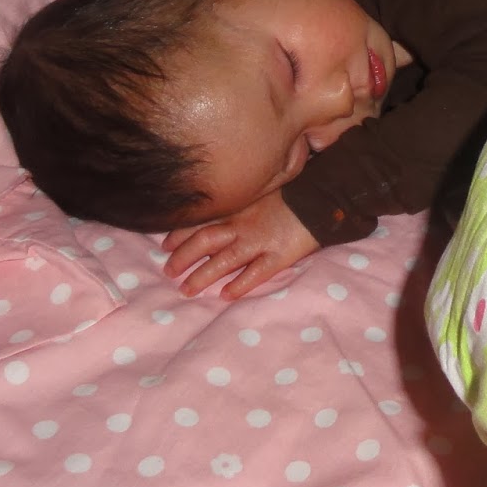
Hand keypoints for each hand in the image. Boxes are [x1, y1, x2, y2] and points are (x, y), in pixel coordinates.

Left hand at [160, 191, 319, 299]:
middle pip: (205, 240)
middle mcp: (243, 225)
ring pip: (224, 260)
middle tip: (168, 272)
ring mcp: (260, 241)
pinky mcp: (278, 256)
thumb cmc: (291, 193)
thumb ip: (241, 202)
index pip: (201, 221)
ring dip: (202, 276)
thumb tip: (219, 209)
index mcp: (238, 208)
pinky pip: (256, 273)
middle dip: (184, 257)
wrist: (322, 198)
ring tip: (186, 290)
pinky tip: (226, 296)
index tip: (165, 244)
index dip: (180, 234)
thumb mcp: (261, 190)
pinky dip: (240, 284)